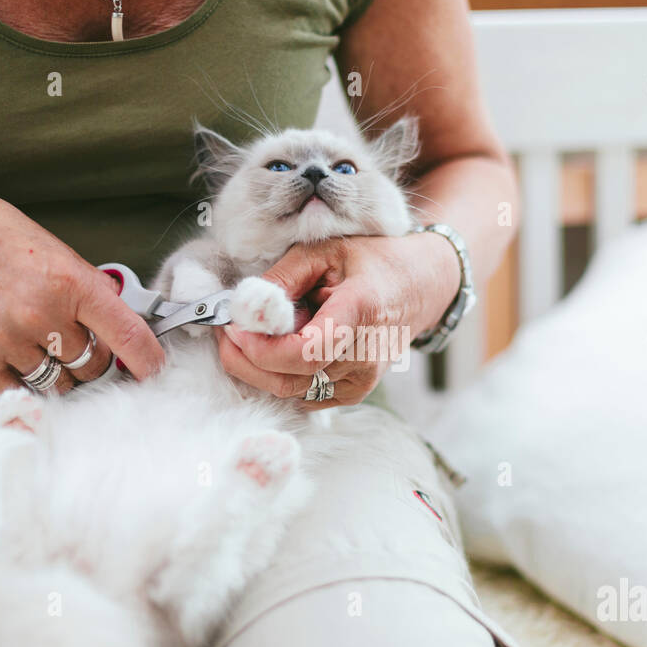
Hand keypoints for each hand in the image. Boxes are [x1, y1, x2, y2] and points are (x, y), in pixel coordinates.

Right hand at [0, 188, 164, 396]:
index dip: (147, 360)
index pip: (127, 335)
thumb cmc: (0, 239)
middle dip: (93, 361)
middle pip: (92, 367)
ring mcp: (8, 338)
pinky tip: (19, 358)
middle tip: (77, 343)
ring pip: (58, 385)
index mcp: (71, 282)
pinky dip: (25, 383)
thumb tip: (127, 331)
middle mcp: (42, 313)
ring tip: (42, 346)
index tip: (155, 372)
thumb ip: (91, 293)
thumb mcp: (58, 253)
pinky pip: (19, 391)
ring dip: (59, 375)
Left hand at [216, 232, 460, 408]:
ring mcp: (361, 381)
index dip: (260, 348)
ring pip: (291, 392)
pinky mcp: (354, 393)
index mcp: (360, 312)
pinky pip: (303, 396)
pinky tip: (277, 350)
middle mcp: (364, 356)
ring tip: (248, 337)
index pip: (303, 353)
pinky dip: (280, 377)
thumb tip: (243, 306)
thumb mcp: (325, 250)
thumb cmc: (372, 262)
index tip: (234, 326)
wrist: (420, 287)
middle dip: (245, 361)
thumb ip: (282, 277)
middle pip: (288, 380)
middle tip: (226, 332)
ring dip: (258, 369)